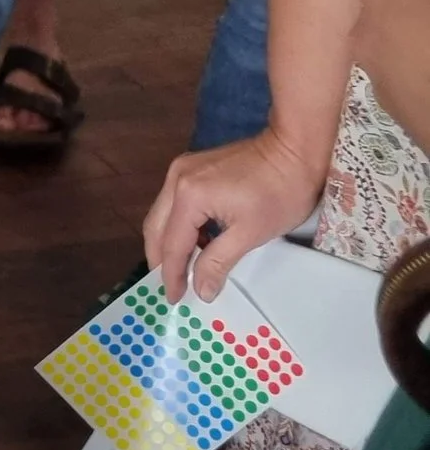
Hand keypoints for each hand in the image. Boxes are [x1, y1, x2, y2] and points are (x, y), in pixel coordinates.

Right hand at [143, 129, 327, 301]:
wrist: (295, 150)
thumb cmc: (279, 193)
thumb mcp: (250, 233)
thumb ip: (218, 262)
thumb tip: (202, 291)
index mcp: (188, 196)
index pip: (172, 244)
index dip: (171, 274)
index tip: (173, 299)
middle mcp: (175, 179)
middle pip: (155, 226)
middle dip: (160, 259)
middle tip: (171, 286)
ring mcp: (181, 169)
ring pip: (162, 214)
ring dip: (169, 242)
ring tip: (183, 268)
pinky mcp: (191, 167)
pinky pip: (175, 202)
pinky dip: (180, 226)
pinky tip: (197, 242)